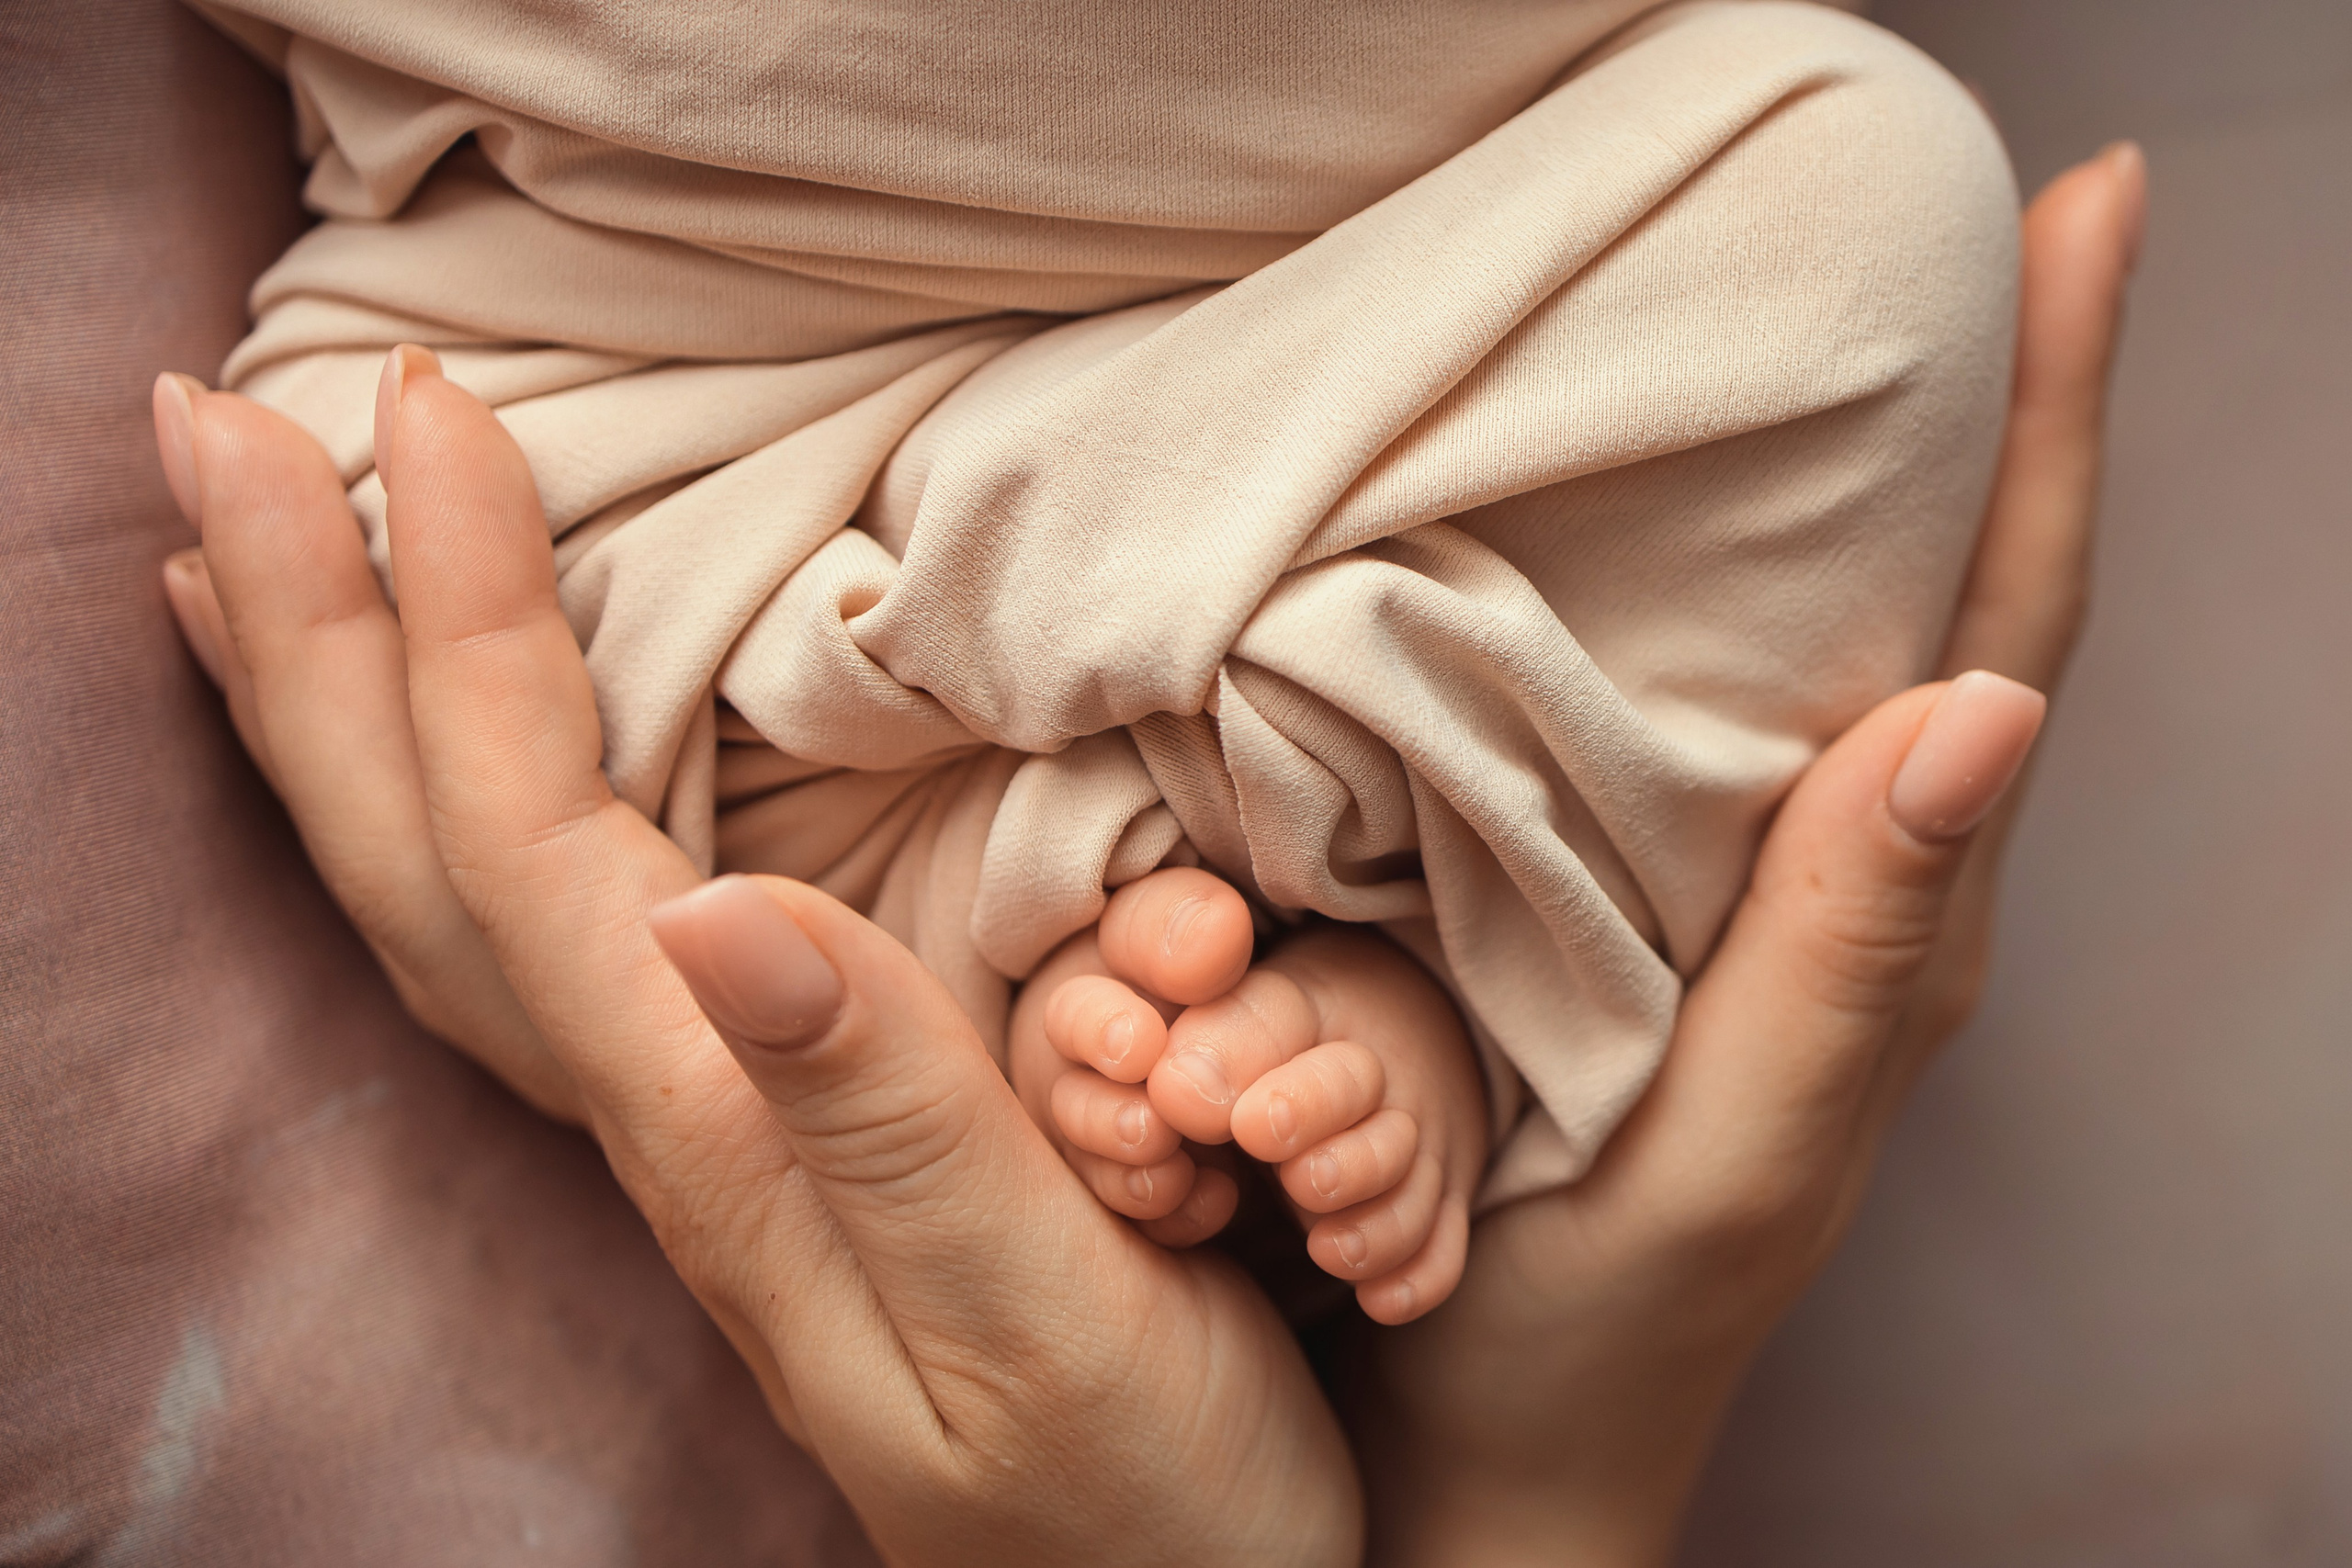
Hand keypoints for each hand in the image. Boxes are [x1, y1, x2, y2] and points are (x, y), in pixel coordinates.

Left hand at [155, 353, 1357, 1565]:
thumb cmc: (1138, 1485)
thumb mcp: (1046, 1321)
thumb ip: (894, 1125)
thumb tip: (714, 909)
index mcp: (723, 1140)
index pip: (526, 841)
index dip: (461, 621)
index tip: (427, 415)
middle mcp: (670, 1122)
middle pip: (417, 859)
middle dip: (311, 630)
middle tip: (219, 414)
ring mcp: (696, 1127)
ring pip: (443, 893)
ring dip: (336, 706)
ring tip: (250, 552)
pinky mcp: (753, 1124)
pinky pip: (525, 928)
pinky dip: (441, 798)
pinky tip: (438, 746)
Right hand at [1355, 143, 2147, 1566]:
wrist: (1472, 1425)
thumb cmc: (1607, 1312)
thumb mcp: (1744, 1150)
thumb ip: (1852, 955)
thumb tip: (1978, 704)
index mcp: (1894, 910)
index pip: (2009, 622)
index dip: (2061, 417)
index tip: (2092, 210)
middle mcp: (1832, 864)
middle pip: (1938, 585)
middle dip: (1984, 388)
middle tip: (1984, 204)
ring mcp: (1728, 869)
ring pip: (1810, 625)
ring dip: (1850, 455)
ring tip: (1844, 294)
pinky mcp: (1617, 880)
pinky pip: (1675, 688)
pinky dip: (1691, 562)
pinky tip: (1653, 489)